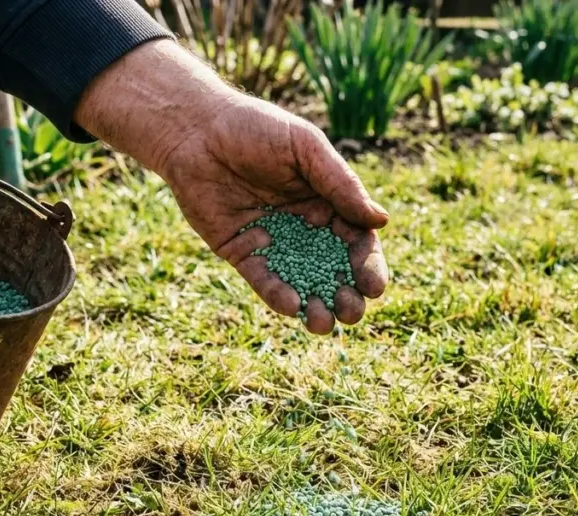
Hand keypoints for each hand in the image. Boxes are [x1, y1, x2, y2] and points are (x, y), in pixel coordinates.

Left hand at [160, 98, 389, 333]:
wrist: (196, 130)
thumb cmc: (255, 128)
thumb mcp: (304, 147)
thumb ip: (340, 183)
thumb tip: (381, 221)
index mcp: (328, 202)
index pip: (357, 241)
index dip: (367, 266)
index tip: (374, 286)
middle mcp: (304, 227)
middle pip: (333, 269)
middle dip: (345, 295)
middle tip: (352, 312)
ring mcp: (273, 242)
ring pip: (300, 281)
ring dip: (314, 305)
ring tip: (323, 324)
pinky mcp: (241, 251)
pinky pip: (263, 278)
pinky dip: (277, 294)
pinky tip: (291, 305)